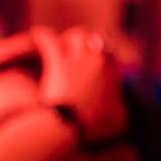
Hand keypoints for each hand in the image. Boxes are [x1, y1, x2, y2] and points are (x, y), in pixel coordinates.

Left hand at [32, 27, 126, 143]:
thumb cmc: (94, 126)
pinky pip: (48, 39)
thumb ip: (122, 108)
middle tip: (79, 48)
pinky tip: (37, 34)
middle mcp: (99, 61)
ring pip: (78, 35)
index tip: (97, 62)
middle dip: (89, 43)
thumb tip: (122, 105)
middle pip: (98, 40)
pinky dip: (43, 36)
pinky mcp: (58, 62)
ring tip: (61, 43)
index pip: (112, 56)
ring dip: (71, 38)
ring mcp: (79, 60)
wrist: (72, 126)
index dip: (104, 56)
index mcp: (114, 74)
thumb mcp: (119, 120)